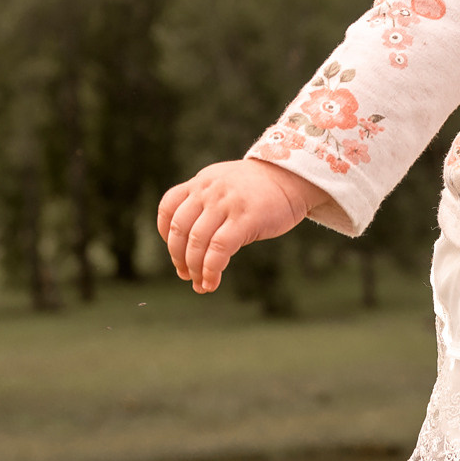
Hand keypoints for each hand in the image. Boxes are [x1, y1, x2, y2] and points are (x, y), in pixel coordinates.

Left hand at [156, 159, 324, 292]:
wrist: (294, 176)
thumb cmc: (261, 188)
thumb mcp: (226, 184)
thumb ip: (207, 202)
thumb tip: (193, 242)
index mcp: (201, 182)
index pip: (168, 207)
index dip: (165, 234)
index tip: (176, 252)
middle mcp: (209, 190)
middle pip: (180, 229)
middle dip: (179, 258)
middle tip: (187, 275)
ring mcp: (226, 203)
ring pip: (197, 242)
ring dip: (195, 269)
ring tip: (201, 284)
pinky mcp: (245, 218)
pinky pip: (219, 249)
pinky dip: (211, 270)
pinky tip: (213, 282)